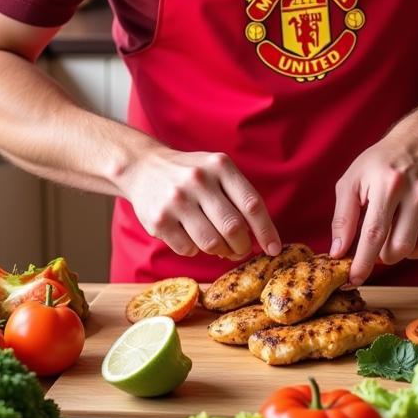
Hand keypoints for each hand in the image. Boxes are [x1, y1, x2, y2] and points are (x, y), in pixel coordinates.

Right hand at [120, 143, 281, 260]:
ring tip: (218, 246)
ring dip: (220, 251)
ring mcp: (176, 200)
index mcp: (220, 166)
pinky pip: (188, 249)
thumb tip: (259, 238)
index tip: (274, 249)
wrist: (143, 167)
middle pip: (234, 228)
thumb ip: (238, 196)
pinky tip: (191, 237)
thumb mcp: (217, 170)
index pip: (252, 204)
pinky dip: (195, 250)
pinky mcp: (159, 220)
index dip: (266, 231)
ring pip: (212, 243)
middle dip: (242, 246)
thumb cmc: (190, 174)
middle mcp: (198, 180)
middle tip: (240, 250)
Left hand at [329, 125, 417, 286]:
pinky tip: (402, 234)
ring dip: (393, 253)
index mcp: (387, 183)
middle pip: (395, 247)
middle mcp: (414, 193)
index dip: (362, 261)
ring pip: (412, 250)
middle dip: (377, 257)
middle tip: (368, 245)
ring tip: (385, 234)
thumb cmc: (379, 163)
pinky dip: (413, 250)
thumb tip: (338, 252)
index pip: (374, 233)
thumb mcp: (351, 180)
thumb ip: (343, 217)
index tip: (352, 279)